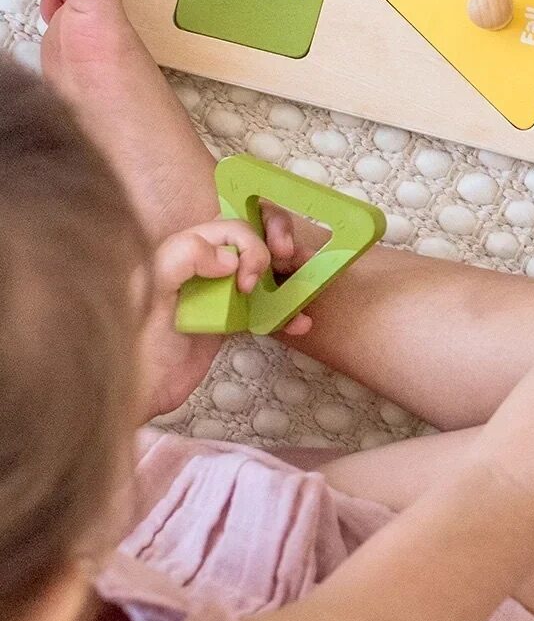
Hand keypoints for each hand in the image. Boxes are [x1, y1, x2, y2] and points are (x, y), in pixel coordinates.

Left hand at [138, 216, 311, 421]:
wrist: (138, 392)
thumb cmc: (136, 340)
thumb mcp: (151, 289)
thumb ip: (183, 257)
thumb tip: (229, 258)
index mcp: (185, 251)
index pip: (230, 228)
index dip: (250, 245)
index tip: (249, 281)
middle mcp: (205, 268)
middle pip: (252, 237)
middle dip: (277, 239)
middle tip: (290, 258)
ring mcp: (220, 295)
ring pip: (265, 270)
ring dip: (292, 272)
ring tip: (310, 282)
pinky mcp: (229, 323)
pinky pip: (265, 309)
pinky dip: (286, 313)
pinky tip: (301, 323)